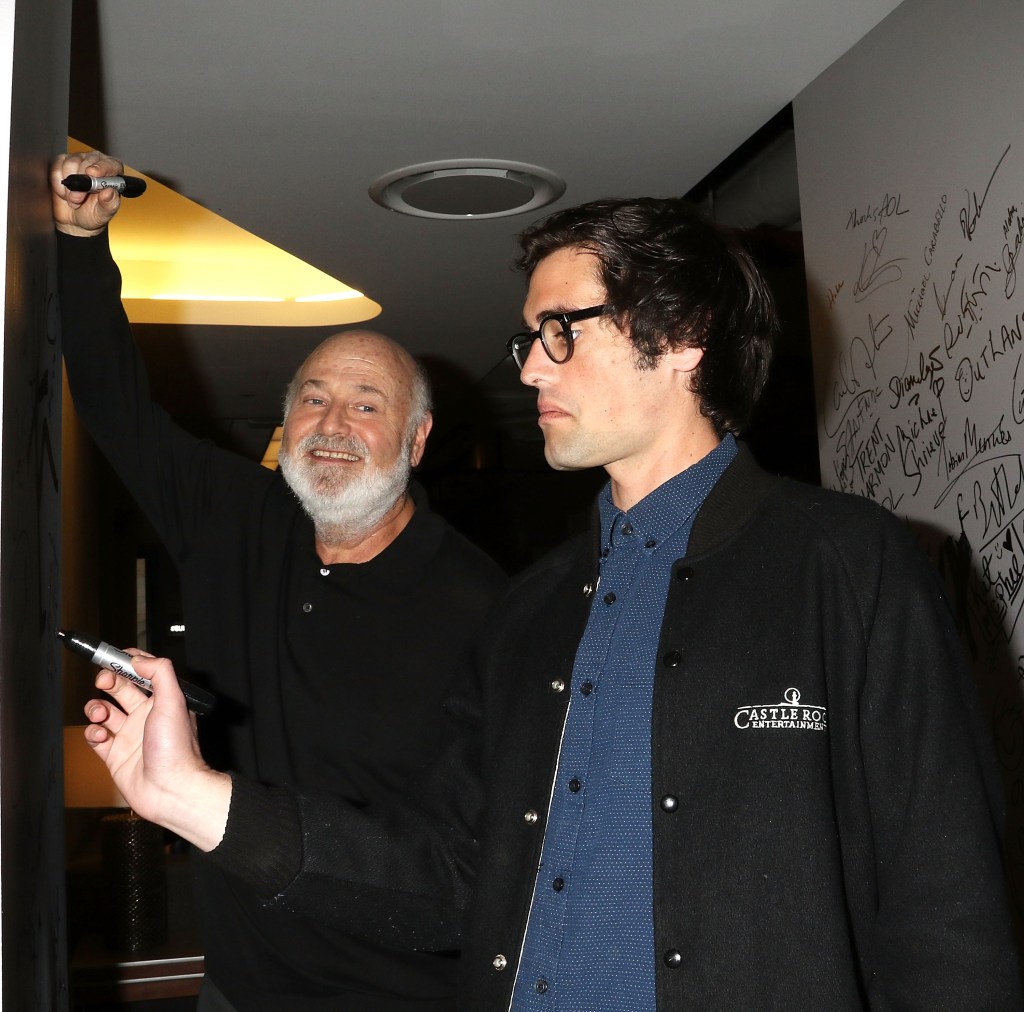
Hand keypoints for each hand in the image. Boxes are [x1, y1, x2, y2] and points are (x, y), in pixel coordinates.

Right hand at [50, 150, 124, 236]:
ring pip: (70, 163)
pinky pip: (56, 168)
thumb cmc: (92, 214)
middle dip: (82, 182)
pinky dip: (58, 183)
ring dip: (70, 186)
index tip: (92, 173)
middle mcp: (96, 163)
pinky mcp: (60, 162)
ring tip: (74, 199)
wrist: (73, 219)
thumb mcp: (103, 214)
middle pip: (87, 162)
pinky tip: (64, 192)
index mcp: (113, 173)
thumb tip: (110, 192)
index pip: (110, 164)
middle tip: (79, 199)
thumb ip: (109, 204)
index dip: (101, 167)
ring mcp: (78, 160)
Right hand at [84, 652, 230, 851]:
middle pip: (120, 689)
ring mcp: (130, 735)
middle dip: (108, 681)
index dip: (129, 663)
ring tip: (100, 713)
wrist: (170, 790)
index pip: (144, 673)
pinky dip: (93, 733)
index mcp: (163, 701)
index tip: (114, 656)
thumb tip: (139, 658)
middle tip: (102, 679)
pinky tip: (101, 736)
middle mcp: (146, 716)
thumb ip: (159, 673)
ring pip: (104, 712)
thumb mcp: (173, 701)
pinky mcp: (115, 755)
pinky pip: (96, 737)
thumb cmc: (177, 748)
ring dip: (96, 707)